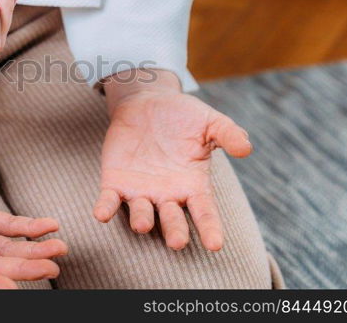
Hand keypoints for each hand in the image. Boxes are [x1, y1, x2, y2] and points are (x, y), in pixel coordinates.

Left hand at [94, 70, 251, 250]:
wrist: (147, 101)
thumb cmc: (183, 116)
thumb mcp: (209, 122)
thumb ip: (228, 134)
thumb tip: (246, 148)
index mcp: (193, 185)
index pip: (204, 212)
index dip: (210, 228)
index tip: (215, 245)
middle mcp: (167, 194)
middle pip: (171, 219)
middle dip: (174, 230)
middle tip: (177, 242)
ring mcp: (140, 190)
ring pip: (141, 212)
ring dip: (141, 220)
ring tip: (143, 226)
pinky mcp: (115, 181)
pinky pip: (109, 199)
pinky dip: (105, 208)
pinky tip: (101, 214)